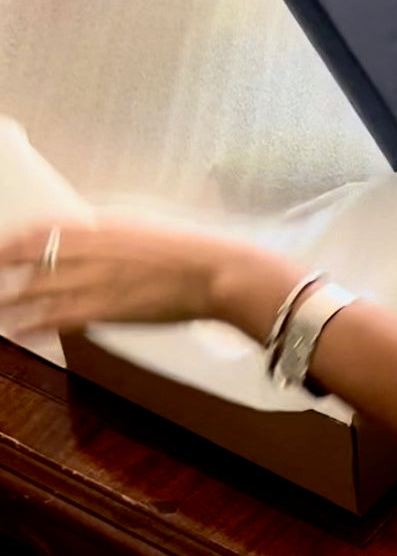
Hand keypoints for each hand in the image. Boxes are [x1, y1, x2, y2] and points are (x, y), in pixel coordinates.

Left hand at [0, 216, 300, 338]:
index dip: (15, 240)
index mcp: (107, 225)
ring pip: (37, 290)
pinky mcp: (104, 308)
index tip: (2, 247)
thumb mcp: (149, 227)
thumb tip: (93, 237)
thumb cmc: (192, 250)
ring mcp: (97, 279)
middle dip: (4, 270)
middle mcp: (94, 249)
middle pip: (32, 259)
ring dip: (10, 302)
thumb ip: (116, 233)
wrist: (216, 272)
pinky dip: (33, 325)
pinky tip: (21, 331)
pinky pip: (56, 318)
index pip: (45, 229)